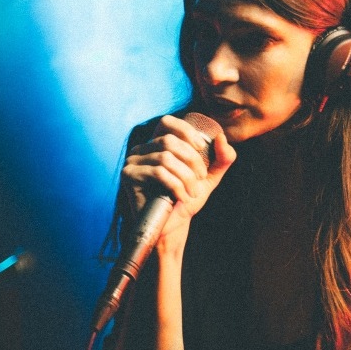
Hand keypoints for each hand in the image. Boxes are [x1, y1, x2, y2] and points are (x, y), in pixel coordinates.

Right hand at [121, 115, 235, 252]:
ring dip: (186, 176)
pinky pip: (157, 172)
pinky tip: (182, 198)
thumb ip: (221, 158)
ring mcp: (133, 161)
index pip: (167, 122)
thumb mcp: (209, 177)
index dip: (186, 131)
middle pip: (169, 141)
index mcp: (157, 144)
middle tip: (201, 178)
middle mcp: (142, 149)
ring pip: (165, 158)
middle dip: (192, 159)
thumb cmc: (187, 199)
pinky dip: (176, 185)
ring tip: (193, 192)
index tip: (202, 147)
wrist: (171, 227)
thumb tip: (221, 136)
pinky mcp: (129, 175)